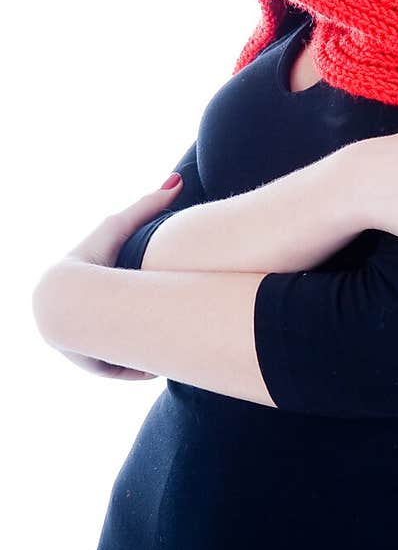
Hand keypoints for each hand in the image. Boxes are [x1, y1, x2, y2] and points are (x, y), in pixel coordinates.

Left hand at [34, 175, 184, 379]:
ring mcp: (81, 343)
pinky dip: (132, 367)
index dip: (136, 292)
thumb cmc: (94, 257)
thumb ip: (147, 205)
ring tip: (165, 343)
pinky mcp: (88, 363)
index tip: (164, 294)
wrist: (69, 297)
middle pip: (114, 324)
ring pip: (116, 347)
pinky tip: (152, 364)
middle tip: (169, 320)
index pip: (111, 292)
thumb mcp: (120, 228)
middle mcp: (79, 316)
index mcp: (82, 285)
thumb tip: (176, 181)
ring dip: (137, 348)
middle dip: (136, 324)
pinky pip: (115, 369)